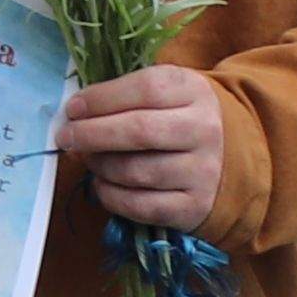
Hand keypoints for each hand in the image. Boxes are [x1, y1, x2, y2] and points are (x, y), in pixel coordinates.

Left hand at [60, 67, 227, 231]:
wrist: (231, 158)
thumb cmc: (180, 118)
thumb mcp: (167, 92)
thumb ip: (125, 95)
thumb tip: (75, 113)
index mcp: (194, 91)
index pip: (144, 89)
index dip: (101, 99)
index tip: (72, 109)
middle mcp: (203, 130)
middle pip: (138, 131)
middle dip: (91, 134)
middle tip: (65, 137)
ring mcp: (202, 171)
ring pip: (135, 171)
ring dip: (100, 166)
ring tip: (89, 160)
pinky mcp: (194, 206)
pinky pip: (141, 206)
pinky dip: (111, 196)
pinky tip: (103, 185)